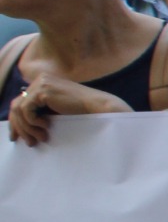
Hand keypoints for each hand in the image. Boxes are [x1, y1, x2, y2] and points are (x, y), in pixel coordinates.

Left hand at [7, 72, 131, 144]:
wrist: (98, 108)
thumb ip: (41, 110)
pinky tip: (46, 126)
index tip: (18, 137)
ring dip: (27, 127)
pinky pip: (26, 110)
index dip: (17, 121)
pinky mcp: (43, 91)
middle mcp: (40, 79)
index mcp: (43, 82)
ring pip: (18, 109)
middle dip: (19, 126)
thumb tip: (21, 124)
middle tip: (27, 142)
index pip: (20, 102)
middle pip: (16, 105)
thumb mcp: (56, 109)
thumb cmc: (82, 112)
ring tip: (39, 138)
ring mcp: (41, 83)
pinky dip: (33, 121)